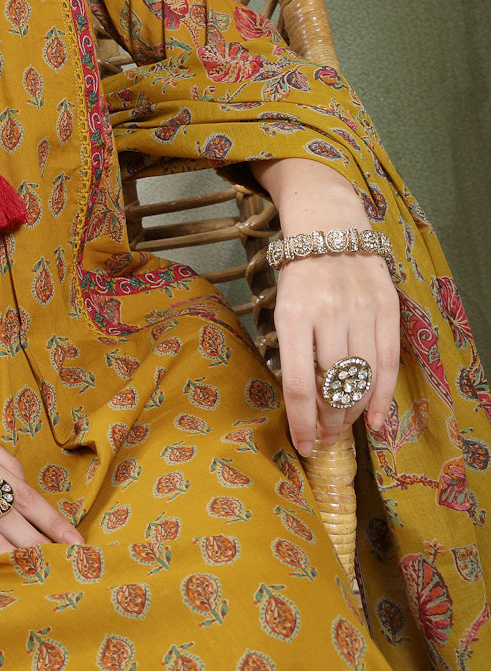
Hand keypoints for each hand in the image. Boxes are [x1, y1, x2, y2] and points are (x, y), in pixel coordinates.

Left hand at [273, 253, 398, 455]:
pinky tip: (374, 420)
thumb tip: (304, 407)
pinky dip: (381, 397)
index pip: (298, 385)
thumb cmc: (298, 274)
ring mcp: (360, 310)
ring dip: (351, 411)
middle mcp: (328, 313)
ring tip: (342, 425)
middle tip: (323, 435)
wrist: (329, 226)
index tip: (303, 444)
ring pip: (360, 379)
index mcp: (292, 315)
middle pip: (332, 386)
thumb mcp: (282, 308)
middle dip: (327, 420)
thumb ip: (292, 351)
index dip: (301, 422)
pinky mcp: (386, 308)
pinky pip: (387, 362)